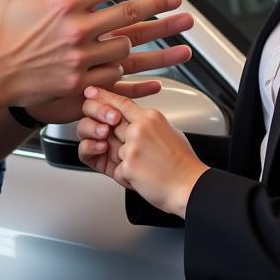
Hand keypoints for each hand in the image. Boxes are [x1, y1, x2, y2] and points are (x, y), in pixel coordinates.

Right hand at [0, 0, 192, 109]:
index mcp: (62, 4)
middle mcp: (75, 31)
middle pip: (127, 16)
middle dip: (157, 7)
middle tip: (176, 1)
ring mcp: (78, 60)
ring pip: (125, 48)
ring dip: (143, 41)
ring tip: (167, 38)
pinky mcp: (77, 84)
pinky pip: (114, 77)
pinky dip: (129, 72)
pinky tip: (144, 70)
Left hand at [76, 87, 208, 217]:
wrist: (189, 186)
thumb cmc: (182, 163)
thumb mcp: (169, 131)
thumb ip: (148, 125)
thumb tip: (137, 123)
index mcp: (150, 118)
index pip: (121, 103)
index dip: (103, 97)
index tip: (90, 93)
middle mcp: (139, 129)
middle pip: (110, 125)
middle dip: (109, 134)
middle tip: (111, 137)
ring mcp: (132, 147)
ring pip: (113, 149)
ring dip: (123, 161)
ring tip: (143, 166)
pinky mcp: (127, 166)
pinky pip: (117, 170)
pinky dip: (127, 177)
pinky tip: (143, 178)